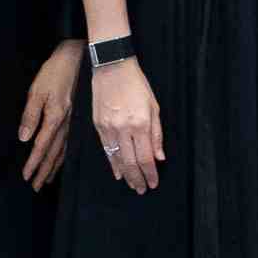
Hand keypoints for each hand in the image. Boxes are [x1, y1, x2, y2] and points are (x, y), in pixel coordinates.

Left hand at [16, 38, 83, 190]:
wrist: (78, 58)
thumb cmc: (55, 72)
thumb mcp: (37, 90)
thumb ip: (30, 115)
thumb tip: (24, 138)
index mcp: (54, 117)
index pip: (41, 146)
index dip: (33, 163)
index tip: (26, 177)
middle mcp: (65, 124)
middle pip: (53, 154)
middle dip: (43, 171)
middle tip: (36, 187)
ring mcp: (72, 122)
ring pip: (62, 151)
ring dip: (54, 167)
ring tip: (47, 180)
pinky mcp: (75, 117)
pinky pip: (69, 142)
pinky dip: (64, 155)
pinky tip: (62, 160)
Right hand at [90, 56, 161, 191]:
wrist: (112, 67)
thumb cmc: (136, 85)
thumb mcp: (154, 106)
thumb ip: (157, 134)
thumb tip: (159, 157)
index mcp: (141, 124)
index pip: (146, 157)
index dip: (150, 173)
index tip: (153, 183)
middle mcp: (124, 129)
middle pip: (131, 162)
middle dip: (138, 179)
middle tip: (142, 189)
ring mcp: (109, 128)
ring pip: (117, 159)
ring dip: (126, 174)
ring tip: (132, 185)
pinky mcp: (98, 125)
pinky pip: (106, 149)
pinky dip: (112, 163)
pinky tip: (117, 172)